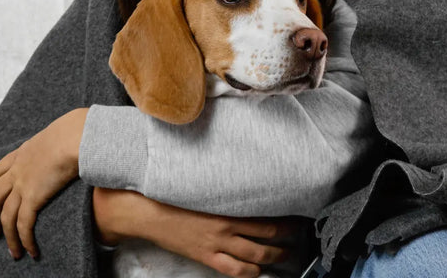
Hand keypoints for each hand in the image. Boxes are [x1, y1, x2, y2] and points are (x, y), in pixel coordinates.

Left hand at [0, 107, 88, 258]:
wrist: (74, 136)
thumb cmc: (75, 132)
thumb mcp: (58, 134)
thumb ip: (57, 143)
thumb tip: (70, 145)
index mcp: (23, 152)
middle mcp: (18, 169)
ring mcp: (22, 184)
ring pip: (6, 215)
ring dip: (7, 235)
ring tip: (11, 251)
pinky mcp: (33, 197)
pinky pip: (23, 224)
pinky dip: (24, 239)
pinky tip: (29, 250)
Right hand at [93, 187, 301, 277]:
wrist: (149, 211)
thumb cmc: (174, 194)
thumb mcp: (204, 185)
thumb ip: (226, 186)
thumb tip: (244, 178)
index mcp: (228, 205)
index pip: (267, 211)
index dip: (286, 216)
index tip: (298, 214)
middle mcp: (227, 226)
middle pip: (268, 235)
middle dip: (287, 237)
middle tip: (298, 235)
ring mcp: (217, 244)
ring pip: (256, 256)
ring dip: (274, 256)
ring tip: (284, 255)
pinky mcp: (206, 256)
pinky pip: (234, 270)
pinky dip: (250, 273)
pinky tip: (257, 272)